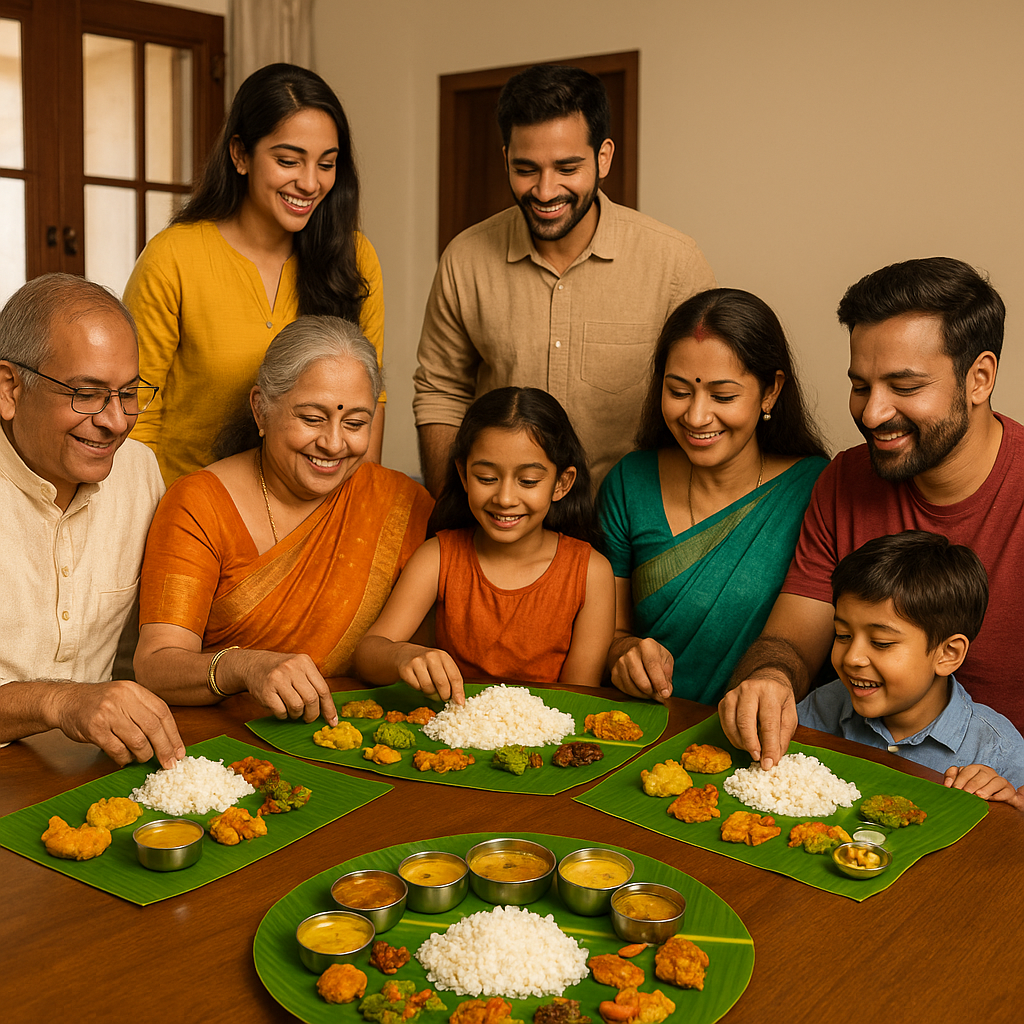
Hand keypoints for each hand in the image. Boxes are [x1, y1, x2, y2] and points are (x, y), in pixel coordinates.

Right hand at [50, 680, 185, 768]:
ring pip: (138, 740)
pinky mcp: (95, 729)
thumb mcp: (125, 697)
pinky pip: (118, 750)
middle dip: (165, 748)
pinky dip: (125, 758)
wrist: (66, 701)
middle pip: (153, 727)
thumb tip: (170, 740)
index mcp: (134, 690)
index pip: (162, 712)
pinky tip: (125, 758)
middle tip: (169, 764)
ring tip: (142, 758)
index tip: (179, 751)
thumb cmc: (99, 703)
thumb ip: (145, 712)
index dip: (174, 734)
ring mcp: (108, 713)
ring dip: (144, 755)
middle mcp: (123, 698)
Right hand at [235, 650, 337, 724]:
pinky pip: (281, 711)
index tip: (332, 721)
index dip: (329, 708)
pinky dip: (283, 715)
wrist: (253, 665)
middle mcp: (292, 668)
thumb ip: (314, 684)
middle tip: (308, 718)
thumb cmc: (282, 671)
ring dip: (297, 714)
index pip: (323, 689)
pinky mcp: (266, 691)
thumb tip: (330, 712)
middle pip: (311, 699)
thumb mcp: (300, 668)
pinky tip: (281, 709)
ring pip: (297, 706)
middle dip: (312, 714)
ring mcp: (278, 678)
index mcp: (305, 662)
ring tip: (293, 711)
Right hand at [395, 644, 464, 703]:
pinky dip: (419, 688)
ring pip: (428, 687)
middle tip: (444, 698)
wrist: (405, 654)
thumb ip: (452, 680)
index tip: (459, 703)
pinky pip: (416, 687)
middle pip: (442, 683)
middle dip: (445, 695)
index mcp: (443, 656)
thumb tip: (459, 701)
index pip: (454, 676)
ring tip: (429, 686)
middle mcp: (431, 657)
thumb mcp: (442, 666)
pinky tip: (418, 681)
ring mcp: (417, 662)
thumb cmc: (428, 664)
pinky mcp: (406, 669)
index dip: (458, 692)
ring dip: (430, 692)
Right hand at [609, 637, 673, 701]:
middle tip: (659, 694)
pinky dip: (636, 694)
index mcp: (646, 646)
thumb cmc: (651, 655)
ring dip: (644, 694)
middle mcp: (630, 654)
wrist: (629, 648)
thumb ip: (667, 675)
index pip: (653, 668)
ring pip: (633, 689)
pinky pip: (626, 690)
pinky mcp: (614, 674)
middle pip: (642, 682)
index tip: (665, 694)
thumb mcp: (665, 658)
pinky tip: (641, 689)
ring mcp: (620, 664)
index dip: (660, 683)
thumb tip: (666, 692)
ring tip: (650, 690)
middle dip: (652, 692)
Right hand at [718, 671, 797, 768]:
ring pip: (732, 724)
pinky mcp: (724, 701)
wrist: (766, 679)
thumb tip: (772, 759)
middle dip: (751, 745)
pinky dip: (733, 737)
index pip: (769, 723)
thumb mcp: (789, 716)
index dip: (769, 746)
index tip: (768, 764)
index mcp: (770, 691)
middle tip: (758, 759)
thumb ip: (782, 738)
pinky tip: (744, 741)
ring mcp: (733, 694)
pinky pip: (725, 724)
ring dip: (742, 743)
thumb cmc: (779, 700)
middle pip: (746, 722)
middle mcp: (749, 689)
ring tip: (753, 750)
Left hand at [943, 763, 1021, 806]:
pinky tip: (992, 799)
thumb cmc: (972, 791)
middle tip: (966, 793)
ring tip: (979, 796)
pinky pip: (1007, 791)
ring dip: (987, 788)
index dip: (960, 778)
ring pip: (996, 781)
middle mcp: (987, 772)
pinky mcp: (1009, 790)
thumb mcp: (960, 784)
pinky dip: (1000, 794)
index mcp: (974, 769)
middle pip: (982, 774)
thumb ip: (952, 780)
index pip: (967, 770)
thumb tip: (946, 784)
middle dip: (972, 784)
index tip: (954, 788)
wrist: (993, 799)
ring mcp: (999, 780)